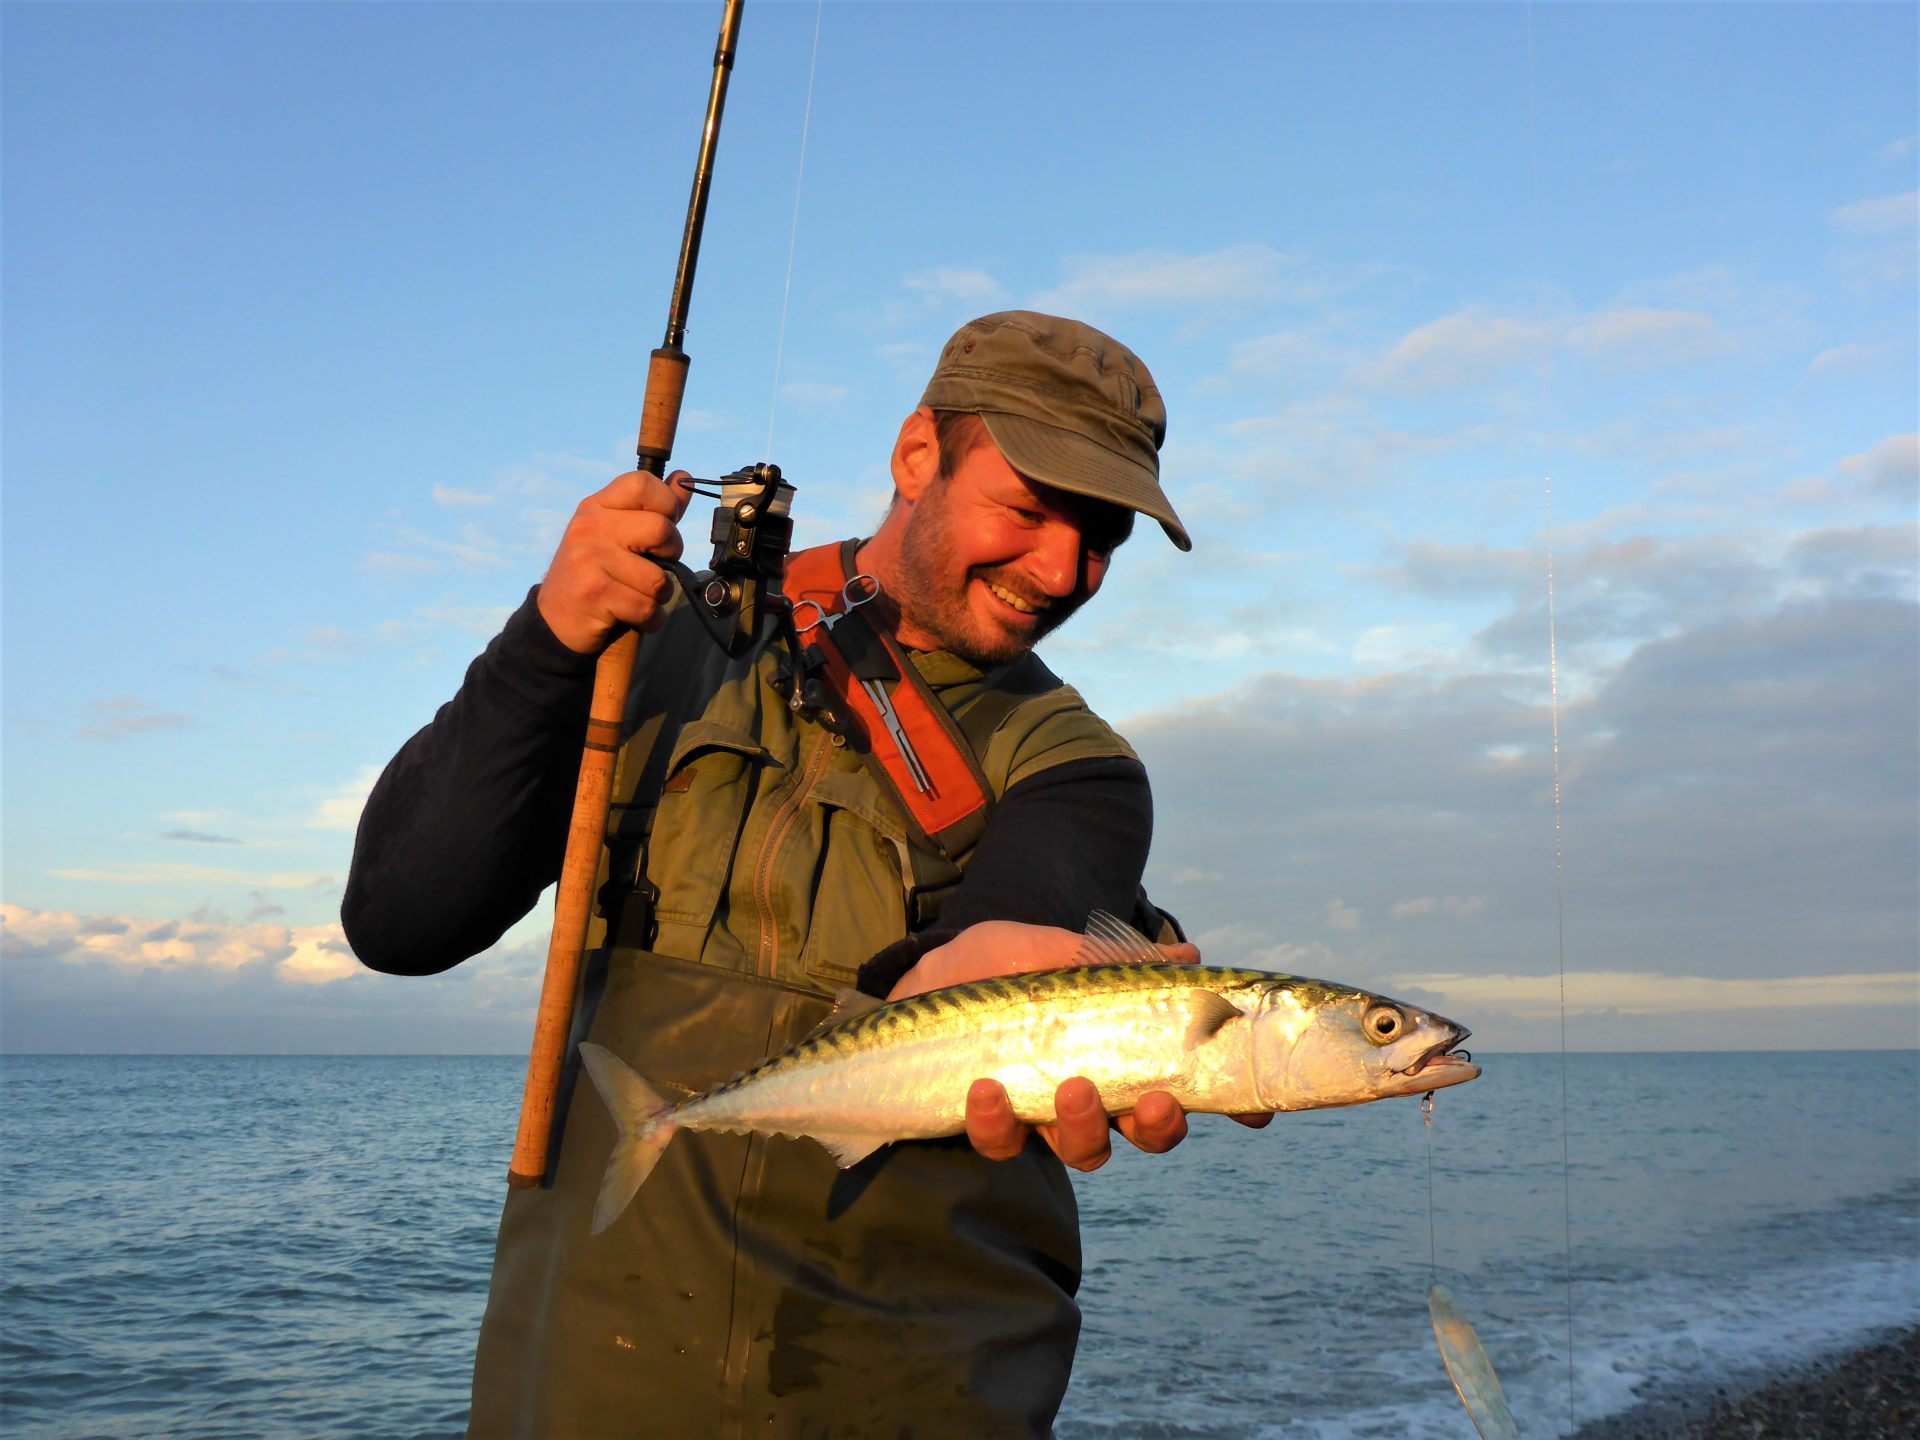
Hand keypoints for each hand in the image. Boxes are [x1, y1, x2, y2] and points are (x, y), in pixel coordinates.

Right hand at [536, 469, 694, 654]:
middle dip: (671, 554)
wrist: (554, 619)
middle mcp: (590, 527)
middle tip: (655, 565)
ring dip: (659, 596)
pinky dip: (651, 619)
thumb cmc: (594, 572)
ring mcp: (589, 560)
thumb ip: (652, 508)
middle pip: (661, 529)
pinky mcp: (594, 594)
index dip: (666, 504)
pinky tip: (634, 616)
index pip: (642, 483)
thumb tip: (684, 478)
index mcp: (596, 506)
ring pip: (658, 579)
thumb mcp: (615, 533)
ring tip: (640, 596)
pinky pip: (647, 608)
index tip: (662, 526)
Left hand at [886, 919, 1264, 1168]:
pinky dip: (999, 1120)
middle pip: (1148, 1134)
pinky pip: (1003, 1143)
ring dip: (1085, 1126)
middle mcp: (1094, 1094)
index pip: (1189, 1087)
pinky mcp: (989, 1126)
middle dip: (1160, 1127)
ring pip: (1086, 1151)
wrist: (918, 978)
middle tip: (1155, 1102)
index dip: (1230, 1106)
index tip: (1257, 1113)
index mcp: (1121, 1051)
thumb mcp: (1054, 949)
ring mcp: (1043, 1116)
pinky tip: (986, 1088)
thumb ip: (1113, 959)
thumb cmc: (996, 963)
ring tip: (1070, 1088)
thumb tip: (1188, 956)